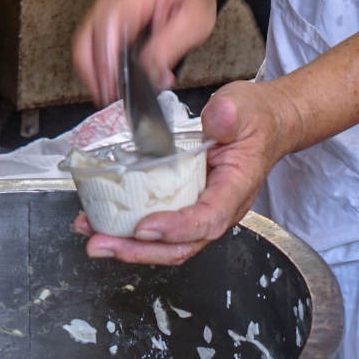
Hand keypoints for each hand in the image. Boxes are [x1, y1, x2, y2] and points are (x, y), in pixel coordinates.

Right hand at [72, 0, 220, 104]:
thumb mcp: (196, 19)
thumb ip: (170, 47)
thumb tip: (151, 77)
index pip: (108, 26)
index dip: (106, 60)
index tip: (113, 86)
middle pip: (85, 39)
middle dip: (93, 75)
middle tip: (110, 99)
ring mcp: (104, 5)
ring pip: (84, 44)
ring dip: (94, 73)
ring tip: (112, 94)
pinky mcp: (104, 15)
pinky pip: (92, 43)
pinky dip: (99, 64)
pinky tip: (114, 79)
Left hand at [74, 80, 300, 264]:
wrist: (264, 125)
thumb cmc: (255, 120)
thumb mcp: (244, 107)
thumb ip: (230, 114)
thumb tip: (217, 119)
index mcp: (237, 187)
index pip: (209, 218)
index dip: (177, 228)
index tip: (145, 227)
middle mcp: (220, 208)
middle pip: (182, 245)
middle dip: (139, 250)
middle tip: (102, 244)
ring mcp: (201, 210)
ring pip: (167, 244)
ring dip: (128, 246)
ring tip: (94, 238)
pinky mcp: (185, 206)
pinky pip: (159, 227)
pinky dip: (129, 231)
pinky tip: (101, 222)